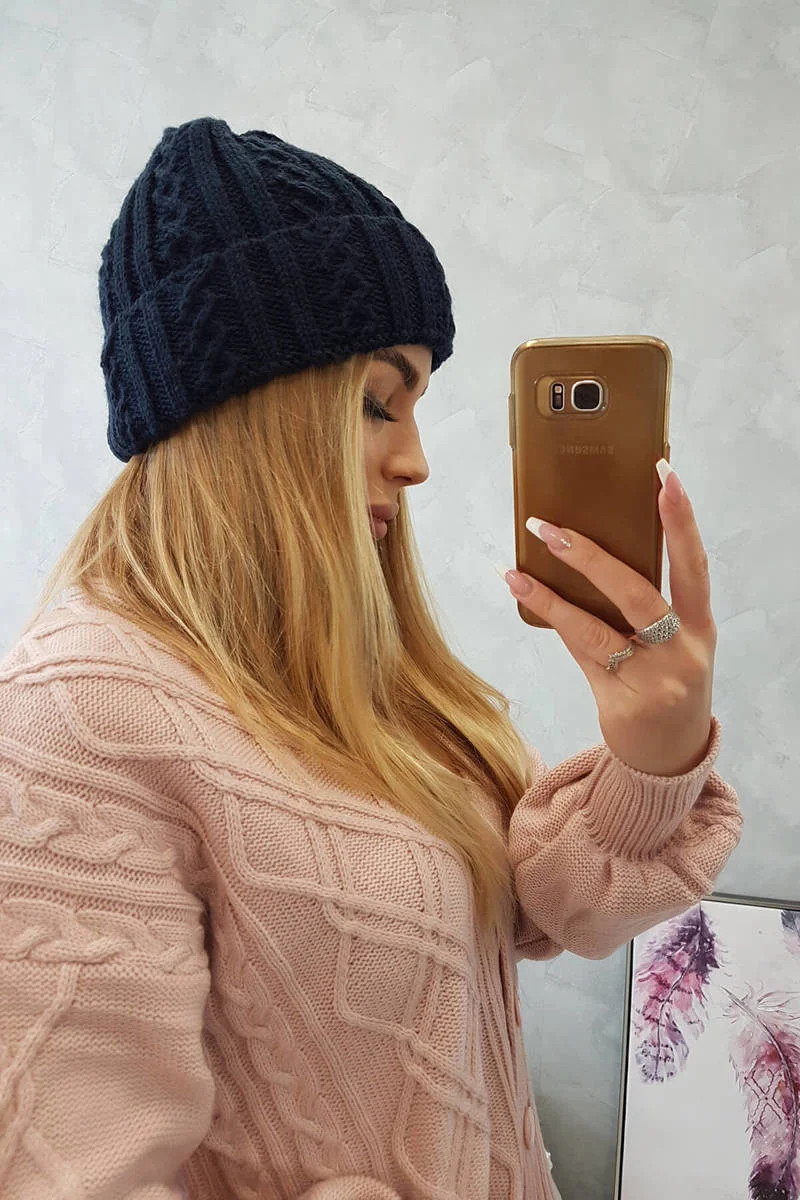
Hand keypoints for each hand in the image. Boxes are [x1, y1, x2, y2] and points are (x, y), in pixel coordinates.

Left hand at [501, 461, 716, 776]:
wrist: (669, 761)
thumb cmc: (667, 685)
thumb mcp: (674, 645)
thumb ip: (644, 606)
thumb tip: (588, 550)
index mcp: (701, 628)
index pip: (693, 564)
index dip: (680, 519)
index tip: (664, 475)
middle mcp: (683, 653)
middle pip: (636, 594)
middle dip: (591, 556)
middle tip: (551, 528)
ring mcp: (654, 682)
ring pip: (596, 629)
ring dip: (552, 595)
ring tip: (518, 566)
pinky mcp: (621, 704)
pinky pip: (581, 654)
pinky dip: (554, 622)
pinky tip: (525, 594)